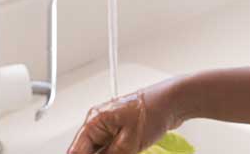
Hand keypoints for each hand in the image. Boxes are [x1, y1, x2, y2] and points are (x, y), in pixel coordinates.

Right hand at [66, 80, 186, 153]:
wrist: (174, 101)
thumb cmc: (154, 111)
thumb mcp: (128, 143)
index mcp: (95, 121)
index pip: (76, 150)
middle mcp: (99, 122)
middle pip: (87, 151)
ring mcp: (110, 126)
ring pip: (100, 150)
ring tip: (125, 151)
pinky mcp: (120, 130)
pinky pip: (111, 148)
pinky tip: (126, 152)